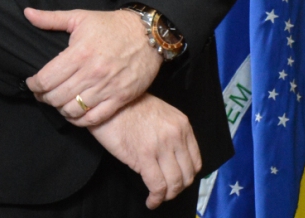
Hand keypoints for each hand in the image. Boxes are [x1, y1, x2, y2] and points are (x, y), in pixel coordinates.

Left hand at [24, 7, 160, 124]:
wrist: (147, 34)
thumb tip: (27, 14)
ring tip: (58, 102)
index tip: (32, 83)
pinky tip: (74, 113)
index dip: (34, 85)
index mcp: (79, 53)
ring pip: (73, 110)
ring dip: (60, 109)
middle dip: (44, 97)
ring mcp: (106, 88)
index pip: (47, 79)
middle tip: (42, 94)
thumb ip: (51, 19)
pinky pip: (93, 119)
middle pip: (57, 97)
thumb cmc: (111, 25)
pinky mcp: (119, 98)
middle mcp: (92, 73)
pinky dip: (79, 120)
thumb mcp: (80, 17)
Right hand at [89, 94, 201, 208]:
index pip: (195, 161)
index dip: (187, 176)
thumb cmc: (130, 106)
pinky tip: (150, 201)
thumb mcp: (161, 113)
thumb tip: (174, 159)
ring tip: (157, 197)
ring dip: (167, 196)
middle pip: (187, 175)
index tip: (178, 181)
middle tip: (166, 192)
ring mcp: (161, 146)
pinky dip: (155, 199)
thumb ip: (172, 133)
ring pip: (174, 183)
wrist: (109, 102)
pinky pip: (157, 186)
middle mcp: (175, 135)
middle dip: (177, 189)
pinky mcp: (144, 156)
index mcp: (182, 124)